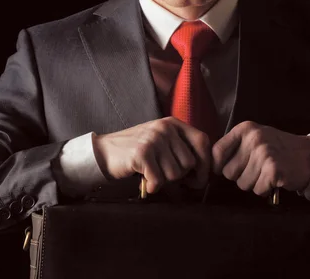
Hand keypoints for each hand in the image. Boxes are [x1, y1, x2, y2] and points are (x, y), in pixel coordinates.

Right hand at [93, 117, 211, 193]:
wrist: (104, 151)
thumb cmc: (137, 150)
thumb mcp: (161, 140)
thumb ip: (181, 148)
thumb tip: (205, 172)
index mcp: (173, 123)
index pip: (203, 141)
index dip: (205, 163)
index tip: (198, 178)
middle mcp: (165, 128)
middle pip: (189, 163)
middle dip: (180, 177)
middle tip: (165, 176)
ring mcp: (153, 139)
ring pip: (175, 174)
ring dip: (164, 181)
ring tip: (151, 173)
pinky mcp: (141, 154)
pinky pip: (159, 180)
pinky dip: (152, 186)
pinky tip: (145, 181)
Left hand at [212, 121, 309, 194]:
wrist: (309, 155)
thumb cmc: (278, 148)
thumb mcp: (255, 138)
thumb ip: (235, 147)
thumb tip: (212, 165)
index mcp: (245, 129)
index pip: (217, 152)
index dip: (219, 166)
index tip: (227, 169)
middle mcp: (253, 139)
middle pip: (228, 172)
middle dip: (240, 177)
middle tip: (256, 171)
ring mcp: (264, 154)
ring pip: (242, 184)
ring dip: (254, 184)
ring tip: (266, 174)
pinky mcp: (273, 170)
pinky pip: (257, 189)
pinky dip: (265, 189)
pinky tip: (274, 180)